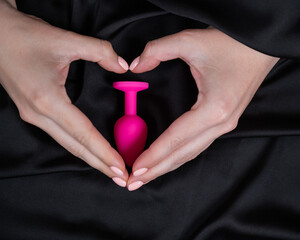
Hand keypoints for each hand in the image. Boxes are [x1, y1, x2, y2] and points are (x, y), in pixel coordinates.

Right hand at [0, 2, 129, 186]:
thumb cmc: (25, 36)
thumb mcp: (66, 40)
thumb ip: (100, 51)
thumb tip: (123, 65)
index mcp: (47, 100)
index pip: (83, 134)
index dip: (104, 152)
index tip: (121, 168)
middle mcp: (39, 114)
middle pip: (75, 147)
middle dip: (100, 164)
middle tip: (122, 179)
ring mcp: (33, 116)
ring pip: (67, 144)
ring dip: (90, 158)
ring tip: (110, 169)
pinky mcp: (33, 112)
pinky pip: (60, 135)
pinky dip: (79, 146)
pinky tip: (90, 150)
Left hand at [127, 28, 278, 190]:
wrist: (259, 46)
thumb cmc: (231, 44)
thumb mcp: (190, 40)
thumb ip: (156, 51)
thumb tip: (134, 66)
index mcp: (214, 108)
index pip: (176, 138)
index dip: (153, 155)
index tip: (134, 168)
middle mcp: (221, 123)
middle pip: (183, 154)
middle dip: (156, 170)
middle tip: (132, 183)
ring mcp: (225, 125)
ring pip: (191, 153)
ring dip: (167, 166)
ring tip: (146, 176)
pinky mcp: (224, 122)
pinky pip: (197, 145)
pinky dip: (179, 155)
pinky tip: (167, 160)